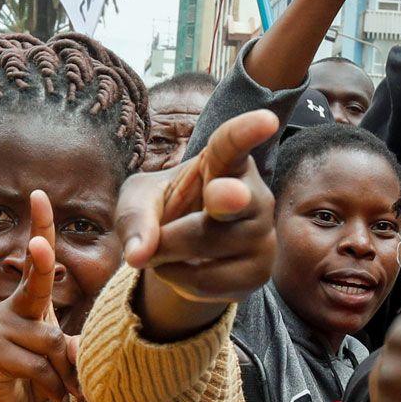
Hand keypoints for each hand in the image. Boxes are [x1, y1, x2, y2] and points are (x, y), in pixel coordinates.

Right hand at [0, 190, 79, 401]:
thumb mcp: (64, 354)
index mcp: (32, 300)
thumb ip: (77, 346)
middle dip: (39, 261)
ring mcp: (0, 328)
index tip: (40, 195)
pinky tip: (53, 395)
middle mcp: (13, 307)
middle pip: (35, 284)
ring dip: (66, 370)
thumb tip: (83, 350)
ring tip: (62, 384)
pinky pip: (40, 367)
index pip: (38, 258)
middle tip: (40, 244)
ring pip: (52, 342)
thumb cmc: (40, 370)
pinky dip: (55, 386)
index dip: (41, 227)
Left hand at [116, 110, 277, 336]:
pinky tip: (181, 269)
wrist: (185, 254)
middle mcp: (253, 194)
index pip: (234, 144)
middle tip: (215, 194)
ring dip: (169, 251)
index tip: (266, 120)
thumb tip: (139, 254)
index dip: (248, 132)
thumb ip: (134, 218)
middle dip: (226, 198)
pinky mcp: (260, 272)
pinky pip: (210, 281)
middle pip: (233, 198)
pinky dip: (180, 279)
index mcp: (223, 163)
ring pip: (210, 244)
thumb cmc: (166, 211)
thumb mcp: (138, 201)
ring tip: (164, 248)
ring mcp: (262, 234)